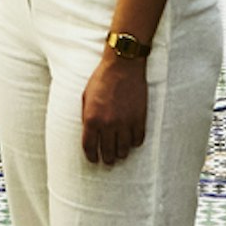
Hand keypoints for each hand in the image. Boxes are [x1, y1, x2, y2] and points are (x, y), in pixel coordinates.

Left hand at [79, 48, 147, 166]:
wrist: (122, 65)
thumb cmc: (101, 79)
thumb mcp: (85, 97)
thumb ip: (86, 116)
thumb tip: (90, 133)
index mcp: (91, 119)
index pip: (89, 147)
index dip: (91, 157)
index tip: (93, 159)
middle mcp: (108, 124)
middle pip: (107, 152)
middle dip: (107, 159)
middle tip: (107, 160)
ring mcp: (125, 122)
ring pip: (124, 150)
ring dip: (121, 154)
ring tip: (119, 153)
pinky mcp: (139, 119)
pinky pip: (138, 140)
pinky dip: (134, 143)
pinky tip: (131, 141)